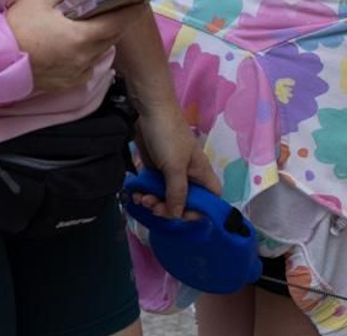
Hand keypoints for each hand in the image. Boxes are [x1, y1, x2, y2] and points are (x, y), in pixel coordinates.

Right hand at [5, 0, 141, 93]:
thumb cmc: (18, 28)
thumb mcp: (39, 2)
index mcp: (83, 37)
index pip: (117, 23)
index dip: (131, 12)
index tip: (140, 3)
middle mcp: (87, 57)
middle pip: (111, 38)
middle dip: (117, 23)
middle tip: (118, 10)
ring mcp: (80, 72)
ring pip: (101, 52)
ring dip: (102, 38)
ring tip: (95, 25)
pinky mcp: (72, 82)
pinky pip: (89, 66)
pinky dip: (89, 54)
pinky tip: (78, 45)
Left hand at [132, 105, 219, 219]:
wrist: (148, 109)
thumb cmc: (168, 135)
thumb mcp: (175, 167)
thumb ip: (177, 193)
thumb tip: (177, 214)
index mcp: (201, 174)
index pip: (210, 199)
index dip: (201, 210)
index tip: (182, 214)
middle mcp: (188, 175)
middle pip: (185, 201)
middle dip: (170, 208)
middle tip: (154, 208)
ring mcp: (171, 171)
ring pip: (166, 195)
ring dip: (154, 201)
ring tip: (142, 198)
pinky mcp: (155, 167)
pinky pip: (153, 186)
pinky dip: (145, 192)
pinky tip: (136, 192)